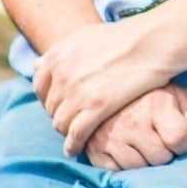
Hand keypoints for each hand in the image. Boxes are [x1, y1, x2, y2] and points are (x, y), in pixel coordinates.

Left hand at [31, 15, 185, 158]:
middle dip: (60, 115)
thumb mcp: (84, 37)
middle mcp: (62, 74)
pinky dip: (72, 145)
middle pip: (51, 107)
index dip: (49, 99)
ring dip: (66, 132)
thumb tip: (36, 65)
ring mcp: (78, 92)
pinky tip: (75, 150)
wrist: (150, 41)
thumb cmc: (123, 38)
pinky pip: (75, 134)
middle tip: (72, 122)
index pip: (40, 88)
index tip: (60, 106)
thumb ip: (58, 53)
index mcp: (57, 55)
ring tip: (75, 137)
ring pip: (60, 123)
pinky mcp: (97, 107)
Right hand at [80, 84, 186, 170]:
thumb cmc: (151, 95)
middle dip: (166, 154)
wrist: (107, 89)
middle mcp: (131, 121)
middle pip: (161, 159)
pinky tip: (127, 150)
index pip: (180, 139)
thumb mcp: (178, 97)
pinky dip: (124, 167)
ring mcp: (110, 137)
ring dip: (145, 162)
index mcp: (156, 104)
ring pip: (139, 168)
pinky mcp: (94, 150)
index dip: (186, 143)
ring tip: (143, 144)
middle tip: (160, 140)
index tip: (182, 138)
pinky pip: (117, 173)